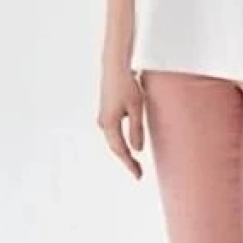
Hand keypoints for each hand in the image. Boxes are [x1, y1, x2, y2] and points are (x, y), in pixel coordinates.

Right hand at [97, 64, 144, 179]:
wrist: (114, 67)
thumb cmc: (127, 85)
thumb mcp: (137, 107)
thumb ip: (136, 129)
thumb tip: (137, 150)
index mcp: (110, 124)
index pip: (121, 150)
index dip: (130, 164)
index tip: (138, 176)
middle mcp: (103, 123)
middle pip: (115, 148)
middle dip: (127, 161)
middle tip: (139, 173)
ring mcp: (103, 118)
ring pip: (114, 141)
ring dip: (124, 152)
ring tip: (135, 163)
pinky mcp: (106, 112)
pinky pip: (114, 132)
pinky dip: (121, 141)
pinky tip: (129, 145)